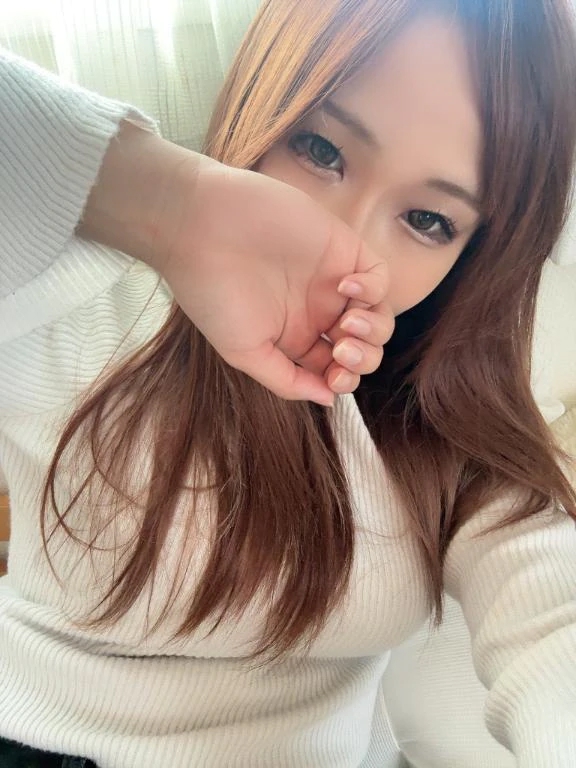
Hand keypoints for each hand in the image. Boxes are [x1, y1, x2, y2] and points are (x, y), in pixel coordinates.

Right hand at [79, 123, 393, 404]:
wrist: (199, 230)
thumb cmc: (212, 292)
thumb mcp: (244, 351)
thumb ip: (286, 380)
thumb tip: (329, 399)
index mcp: (295, 337)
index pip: (337, 368)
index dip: (344, 379)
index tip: (332, 379)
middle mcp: (317, 311)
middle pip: (364, 347)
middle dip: (363, 359)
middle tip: (341, 352)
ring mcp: (331, 280)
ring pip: (379, 315)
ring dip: (373, 330)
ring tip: (346, 325)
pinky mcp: (341, 248)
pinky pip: (379, 276)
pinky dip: (373, 288)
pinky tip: (345, 286)